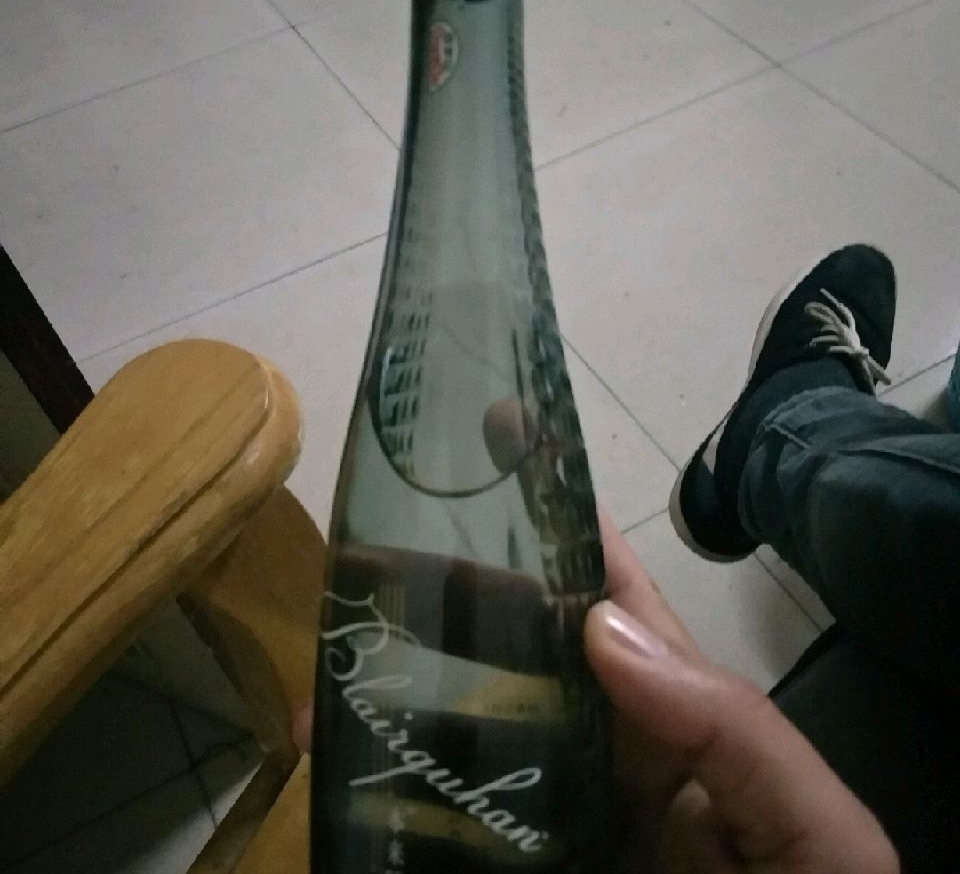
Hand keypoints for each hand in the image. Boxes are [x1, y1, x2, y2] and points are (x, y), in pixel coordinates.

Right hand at [295, 514, 897, 872]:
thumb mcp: (808, 827)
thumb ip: (730, 726)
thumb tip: (602, 626)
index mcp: (672, 715)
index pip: (606, 600)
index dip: (557, 520)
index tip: (498, 440)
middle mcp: (600, 749)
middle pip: (512, 652)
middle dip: (443, 598)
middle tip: (362, 561)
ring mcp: (549, 811)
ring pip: (461, 730)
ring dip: (392, 696)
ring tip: (327, 670)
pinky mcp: (500, 857)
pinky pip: (436, 823)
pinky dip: (381, 797)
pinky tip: (332, 770)